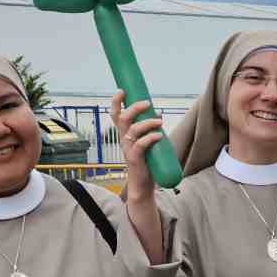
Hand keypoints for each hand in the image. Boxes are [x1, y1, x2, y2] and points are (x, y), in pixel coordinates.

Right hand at [110, 90, 165, 206]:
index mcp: (125, 134)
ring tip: (160, 122)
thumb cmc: (147, 161)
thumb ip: (151, 128)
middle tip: (148, 104)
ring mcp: (128, 149)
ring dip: (147, 123)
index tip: (122, 90)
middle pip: (123, 118)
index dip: (116, 102)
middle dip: (134, 108)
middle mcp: (124, 139)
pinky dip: (150, 138)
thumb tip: (158, 113)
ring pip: (132, 130)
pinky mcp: (135, 159)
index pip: (116, 115)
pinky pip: (140, 145)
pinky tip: (158, 136)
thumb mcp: (148, 142)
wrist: (143, 185)